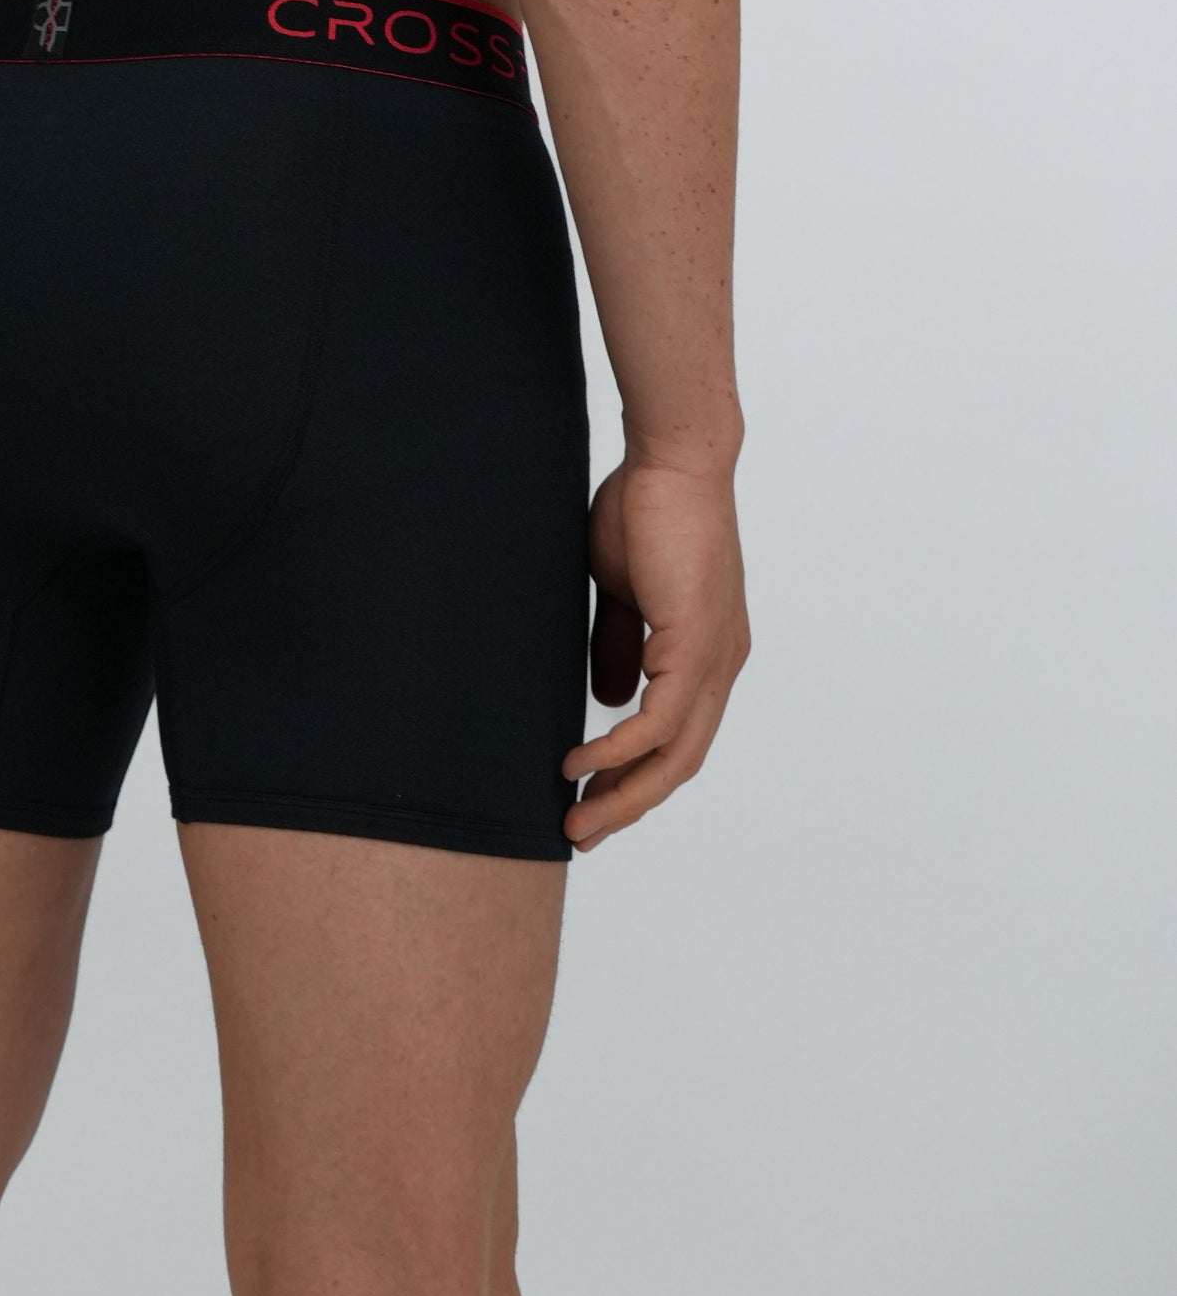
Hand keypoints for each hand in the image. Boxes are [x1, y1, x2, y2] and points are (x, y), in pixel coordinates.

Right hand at [563, 457, 750, 851]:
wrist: (673, 462)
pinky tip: (581, 765)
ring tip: (575, 817)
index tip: (590, 803)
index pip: (676, 738)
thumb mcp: (624, 593)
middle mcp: (719, 666)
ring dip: (623, 794)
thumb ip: (619, 646)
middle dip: (627, 806)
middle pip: (680, 763)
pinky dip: (621, 750)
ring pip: (676, 754)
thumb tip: (606, 700)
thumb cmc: (646, 511)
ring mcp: (714, 658)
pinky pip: (661, 719)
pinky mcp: (697, 644)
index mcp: (704, 654)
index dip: (634, 778)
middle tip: (579, 833)